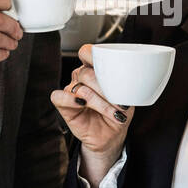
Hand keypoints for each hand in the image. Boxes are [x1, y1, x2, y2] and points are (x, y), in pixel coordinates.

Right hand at [50, 43, 134, 174]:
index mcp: (95, 69)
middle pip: (87, 73)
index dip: (93, 55)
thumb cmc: (118, 112)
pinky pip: (59, 97)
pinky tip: (83, 104)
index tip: (109, 66)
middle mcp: (81, 77)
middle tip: (121, 103)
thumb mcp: (127, 97)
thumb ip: (124, 86)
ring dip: (99, 102)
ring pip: (80, 88)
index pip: (87, 52)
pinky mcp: (64, 105)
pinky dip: (70, 99)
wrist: (111, 135)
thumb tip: (126, 81)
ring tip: (115, 113)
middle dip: (106, 89)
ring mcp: (72, 90)